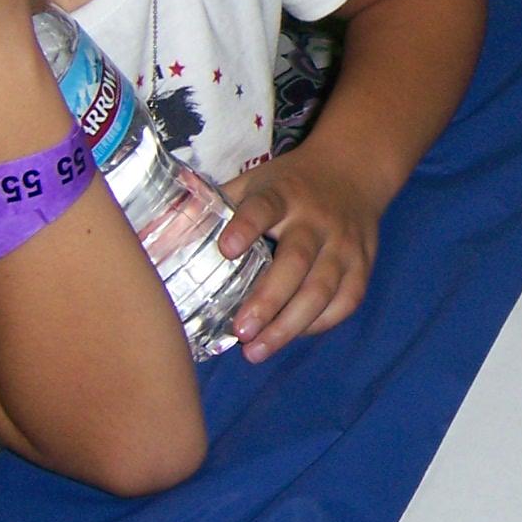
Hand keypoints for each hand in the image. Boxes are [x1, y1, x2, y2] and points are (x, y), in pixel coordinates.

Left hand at [217, 152, 388, 361]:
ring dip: (290, 324)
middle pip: (297, 260)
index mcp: (284, 194)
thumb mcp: (255, 181)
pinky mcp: (362, 264)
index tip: (226, 249)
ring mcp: (344, 244)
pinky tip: (292, 336)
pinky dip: (320, 324)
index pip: (265, 207)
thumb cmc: (290, 184)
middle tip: (241, 331)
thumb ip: (217, 205)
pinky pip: (346, 301)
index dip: (247, 226)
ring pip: (323, 289)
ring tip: (257, 350)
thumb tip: (160, 234)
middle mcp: (317, 219)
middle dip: (269, 299)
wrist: (353, 171)